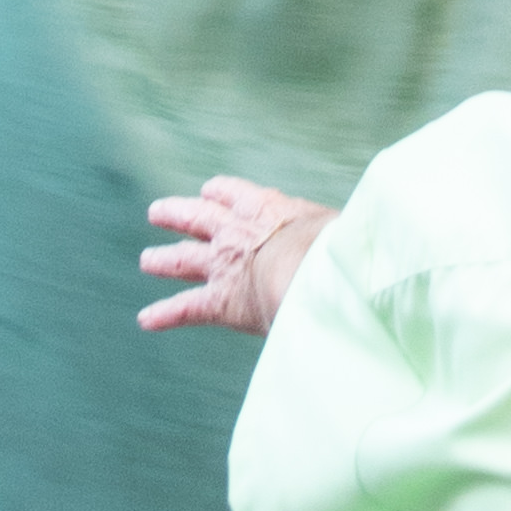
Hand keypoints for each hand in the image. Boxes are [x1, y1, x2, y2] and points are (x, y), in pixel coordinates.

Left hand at [139, 172, 339, 337]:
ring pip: (183, 259)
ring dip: (163, 259)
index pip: (235, 193)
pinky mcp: (218, 301)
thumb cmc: (334, 247)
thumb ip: (331, 227)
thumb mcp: (334, 225)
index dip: (220, 193)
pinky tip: (145, 320)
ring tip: (147, 260)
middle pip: (198, 218)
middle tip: (157, 212)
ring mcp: (223, 265)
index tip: (208, 190)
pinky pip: (185, 308)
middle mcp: (236, 232)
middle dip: (177, 214)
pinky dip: (164, 315)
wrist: (311, 272)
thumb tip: (365, 221)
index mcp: (266, 208)